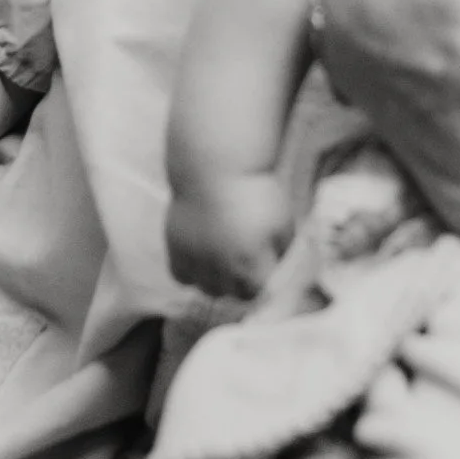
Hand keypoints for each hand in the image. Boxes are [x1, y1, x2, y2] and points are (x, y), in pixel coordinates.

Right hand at [166, 167, 292, 300]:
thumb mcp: (283, 221)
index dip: (265, 283)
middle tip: (248, 265)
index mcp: (250, 260)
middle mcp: (220, 265)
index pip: (258, 293)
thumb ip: (281, 253)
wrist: (217, 164)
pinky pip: (181, 275)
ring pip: (206, 289)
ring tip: (226, 263)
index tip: (266, 272)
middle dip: (242, 284)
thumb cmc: (255, 191)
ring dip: (218, 282)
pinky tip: (204, 259)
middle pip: (232, 294)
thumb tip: (278, 272)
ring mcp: (195, 258)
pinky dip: (193, 273)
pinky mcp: (176, 246)